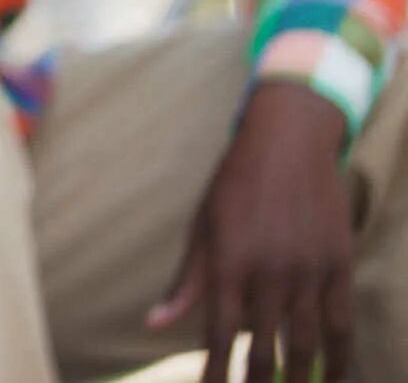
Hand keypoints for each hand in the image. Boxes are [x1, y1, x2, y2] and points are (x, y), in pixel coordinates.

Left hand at [148, 82, 355, 382]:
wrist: (287, 140)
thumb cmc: (233, 184)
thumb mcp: (201, 227)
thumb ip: (185, 282)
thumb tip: (155, 324)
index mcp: (228, 262)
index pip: (218, 333)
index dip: (215, 372)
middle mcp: (270, 271)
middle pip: (265, 348)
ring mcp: (309, 270)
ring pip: (308, 343)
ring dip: (300, 378)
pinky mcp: (340, 265)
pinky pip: (343, 323)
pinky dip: (341, 357)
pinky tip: (338, 378)